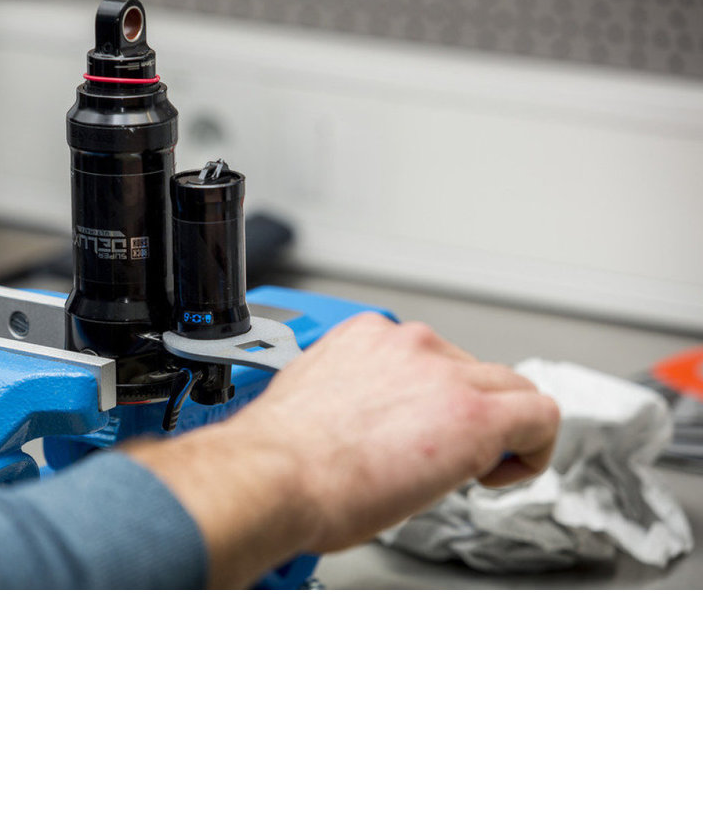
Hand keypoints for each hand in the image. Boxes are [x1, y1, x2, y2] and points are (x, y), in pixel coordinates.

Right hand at [130, 313, 559, 585]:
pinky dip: (534, 448)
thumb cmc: (278, 458)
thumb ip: (348, 403)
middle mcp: (409, 344)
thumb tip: (362, 430)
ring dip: (500, 430)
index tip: (418, 435)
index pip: (427, 358)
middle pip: (474, 370)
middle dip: (468, 414)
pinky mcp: (475, 413)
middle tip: (443, 460)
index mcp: (365, 337)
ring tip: (472, 472)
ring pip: (512, 388)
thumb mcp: (312, 405)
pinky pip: (540, 416)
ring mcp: (445, 374)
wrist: (274, 476)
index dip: (433, 403)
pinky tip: (499, 477)